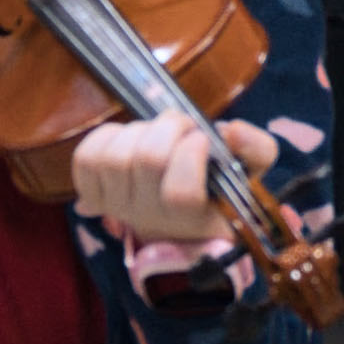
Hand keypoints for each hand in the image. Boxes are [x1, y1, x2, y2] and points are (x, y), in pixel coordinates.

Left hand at [66, 115, 283, 246]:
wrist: (174, 218)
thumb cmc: (215, 192)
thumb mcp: (248, 173)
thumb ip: (257, 149)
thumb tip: (231, 130)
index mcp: (193, 218)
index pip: (181, 192)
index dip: (191, 154)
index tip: (203, 138)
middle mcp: (150, 218)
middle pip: (147, 160)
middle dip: (170, 127)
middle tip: (184, 125)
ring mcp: (116, 207)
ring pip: (115, 156)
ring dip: (140, 130)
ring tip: (157, 133)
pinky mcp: (91, 195)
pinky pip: (87, 157)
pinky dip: (107, 137)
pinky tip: (128, 139)